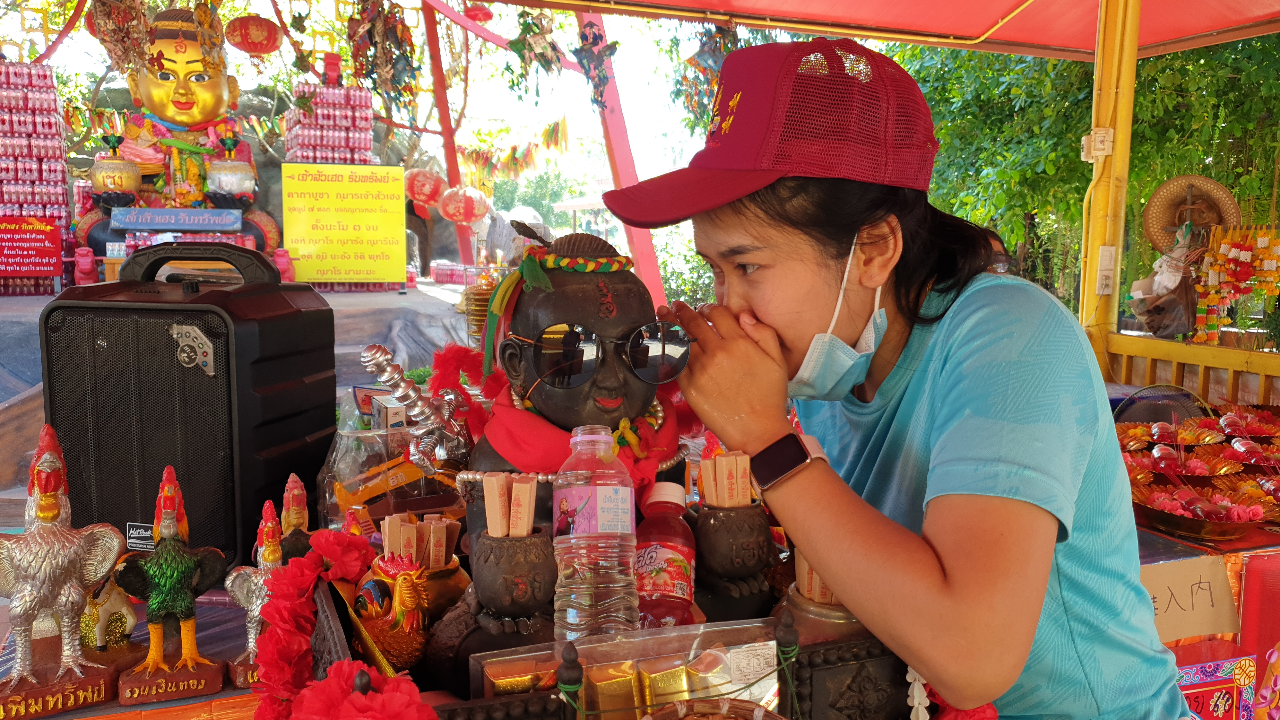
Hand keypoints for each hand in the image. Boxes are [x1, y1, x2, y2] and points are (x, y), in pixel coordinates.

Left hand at [658, 301, 793, 454]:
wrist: (758, 431)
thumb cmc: (770, 397)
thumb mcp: (777, 360)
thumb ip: (763, 332)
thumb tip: (743, 315)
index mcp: (739, 343)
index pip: (717, 315)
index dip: (708, 308)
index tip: (702, 308)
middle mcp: (717, 352)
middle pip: (694, 324)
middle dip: (682, 311)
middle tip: (674, 305)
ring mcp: (700, 369)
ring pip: (680, 340)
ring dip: (669, 324)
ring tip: (662, 315)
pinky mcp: (689, 386)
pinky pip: (674, 362)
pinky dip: (667, 349)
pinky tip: (662, 341)